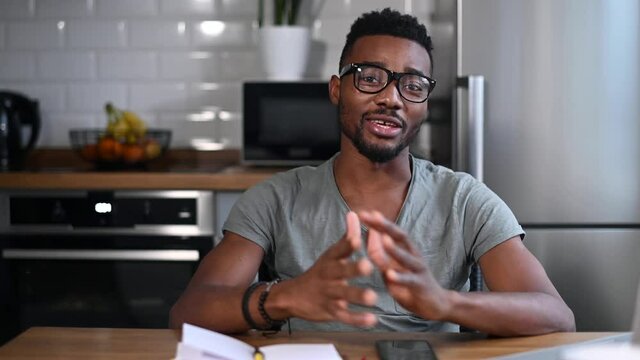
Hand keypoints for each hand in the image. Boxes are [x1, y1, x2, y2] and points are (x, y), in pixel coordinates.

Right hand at [281, 211, 377, 326]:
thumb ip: (347, 236)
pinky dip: (357, 319)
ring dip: (358, 296)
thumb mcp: (331, 254)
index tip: (358, 238)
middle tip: (367, 266)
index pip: (339, 250)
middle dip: (353, 269)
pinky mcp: (331, 311)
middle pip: (341, 272)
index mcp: (331, 260)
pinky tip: (372, 320)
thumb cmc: (321, 272)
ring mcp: (329, 294)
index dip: (348, 244)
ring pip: (343, 295)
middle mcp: (329, 275)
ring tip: (373, 297)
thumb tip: (354, 213)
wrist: (294, 296)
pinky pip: (345, 316)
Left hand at [359, 210, 451, 320]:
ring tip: (383, 239)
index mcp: (405, 249)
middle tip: (371, 216)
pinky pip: (410, 280)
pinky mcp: (421, 285)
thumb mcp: (391, 267)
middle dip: (385, 226)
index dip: (377, 222)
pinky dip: (400, 277)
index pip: (390, 231)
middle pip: (400, 236)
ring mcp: (418, 269)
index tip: (362, 212)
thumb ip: (380, 253)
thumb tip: (368, 234)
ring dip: (394, 248)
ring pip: (407, 256)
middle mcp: (413, 255)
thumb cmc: (410, 284)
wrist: (435, 304)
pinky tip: (389, 274)